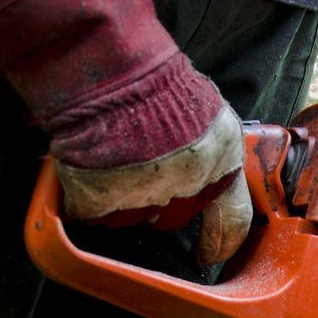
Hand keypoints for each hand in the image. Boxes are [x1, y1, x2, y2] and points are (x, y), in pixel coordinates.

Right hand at [0, 0, 250, 263]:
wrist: (111, 64)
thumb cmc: (158, 79)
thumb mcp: (208, 113)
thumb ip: (211, 148)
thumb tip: (209, 172)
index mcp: (222, 162)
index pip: (234, 222)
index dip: (222, 242)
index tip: (211, 254)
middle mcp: (189, 185)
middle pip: (175, 218)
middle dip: (161, 205)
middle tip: (143, 176)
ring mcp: (144, 194)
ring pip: (131, 218)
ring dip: (121, 199)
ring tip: (113, 160)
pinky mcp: (100, 197)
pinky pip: (91, 214)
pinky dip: (84, 198)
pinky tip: (85, 168)